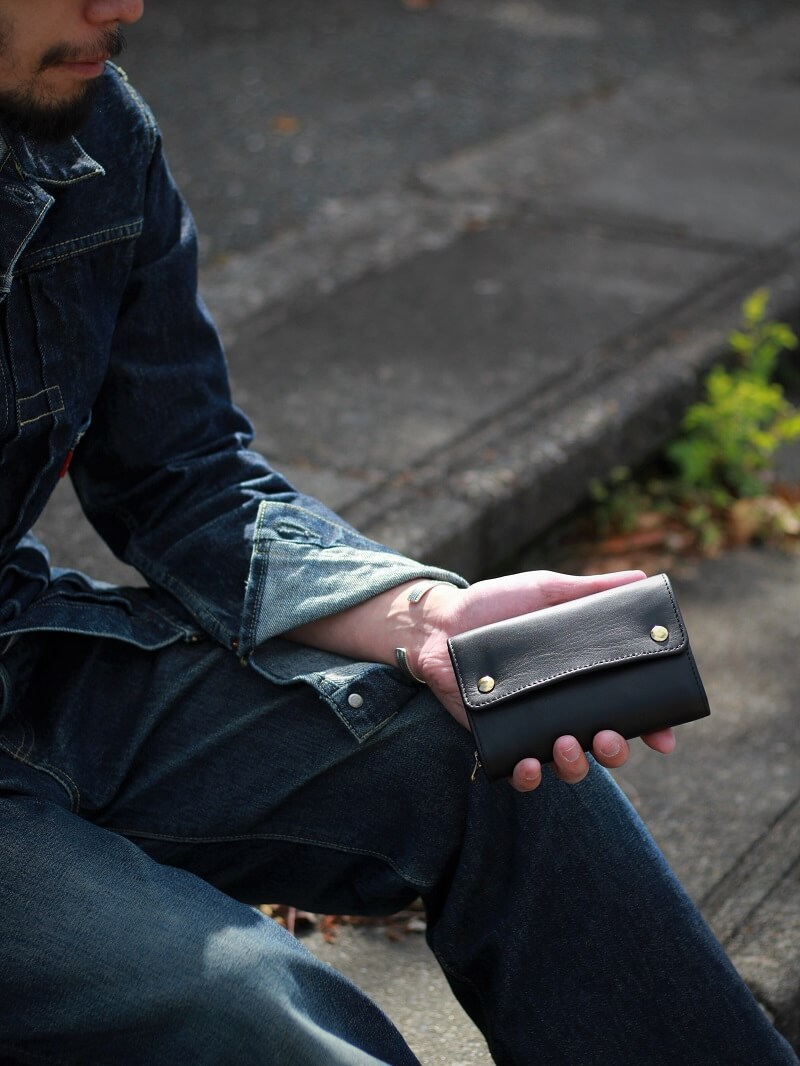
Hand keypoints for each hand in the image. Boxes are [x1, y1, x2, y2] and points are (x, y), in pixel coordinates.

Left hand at [413, 570, 675, 792]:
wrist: (439, 622)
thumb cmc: (495, 606)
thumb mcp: (546, 592)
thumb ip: (591, 590)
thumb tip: (642, 579)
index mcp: (581, 679)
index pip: (627, 710)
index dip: (651, 728)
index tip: (664, 738)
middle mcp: (562, 708)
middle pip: (604, 747)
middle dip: (615, 752)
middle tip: (608, 738)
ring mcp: (532, 726)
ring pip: (567, 765)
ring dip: (575, 765)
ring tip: (566, 744)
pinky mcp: (498, 738)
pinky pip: (520, 771)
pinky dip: (529, 776)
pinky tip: (530, 765)